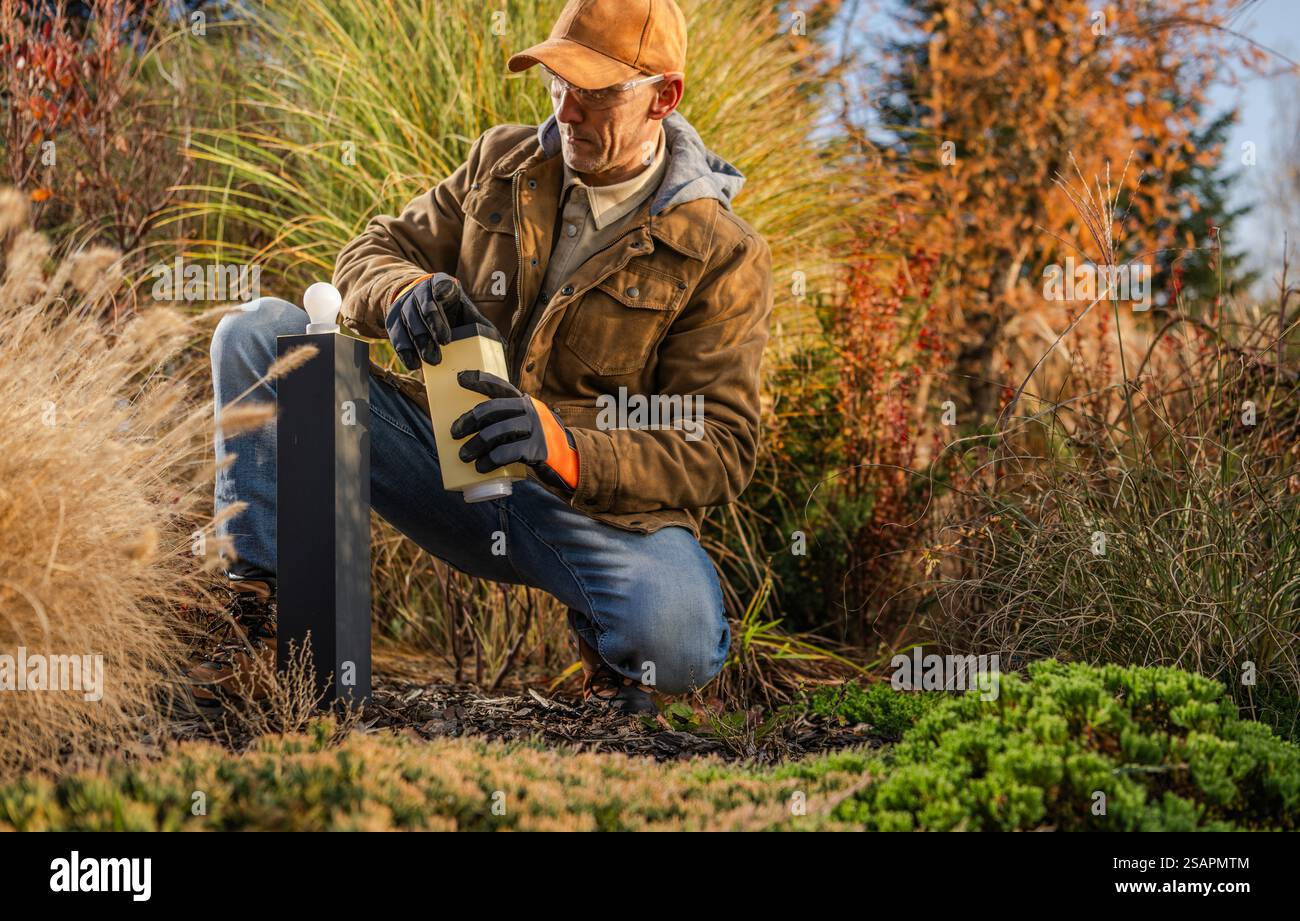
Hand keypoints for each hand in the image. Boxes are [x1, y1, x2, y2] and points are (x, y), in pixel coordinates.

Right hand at [385, 273, 489, 369]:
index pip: (440, 284)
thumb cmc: (450, 310)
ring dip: (420, 342)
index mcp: (440, 284)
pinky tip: (414, 364)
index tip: (444, 295)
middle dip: (433, 326)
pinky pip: (396, 336)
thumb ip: (481, 324)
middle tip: (444, 345)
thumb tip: (502, 345)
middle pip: (425, 308)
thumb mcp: (465, 311)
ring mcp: (403, 305)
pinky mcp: (393, 320)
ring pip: (409, 323)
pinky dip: (405, 351)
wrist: (418, 303)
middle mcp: (419, 291)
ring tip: (432, 361)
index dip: (441, 288)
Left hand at [449, 371, 579, 489]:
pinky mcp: (536, 449)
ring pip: (495, 432)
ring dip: (475, 445)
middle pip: (491, 409)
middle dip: (468, 420)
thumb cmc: (538, 442)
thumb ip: (508, 419)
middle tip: (454, 433)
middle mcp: (529, 410)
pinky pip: (506, 453)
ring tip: (464, 456)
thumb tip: (470, 427)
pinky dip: (489, 461)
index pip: (499, 386)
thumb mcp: (527, 422)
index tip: (459, 378)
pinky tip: (481, 467)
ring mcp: (534, 429)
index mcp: (524, 402)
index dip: (479, 379)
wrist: (570, 459)